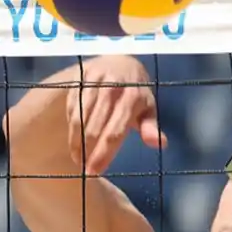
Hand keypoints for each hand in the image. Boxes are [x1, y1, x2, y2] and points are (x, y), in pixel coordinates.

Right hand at [65, 56, 167, 174]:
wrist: (120, 60)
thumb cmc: (135, 92)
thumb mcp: (147, 108)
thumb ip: (151, 127)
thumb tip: (160, 144)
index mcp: (132, 97)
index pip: (115, 132)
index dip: (104, 154)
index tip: (95, 171)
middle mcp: (112, 88)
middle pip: (95, 128)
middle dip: (88, 152)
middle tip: (85, 169)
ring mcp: (94, 82)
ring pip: (80, 118)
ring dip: (76, 142)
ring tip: (77, 157)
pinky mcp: (80, 78)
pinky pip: (71, 107)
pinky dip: (71, 126)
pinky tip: (73, 140)